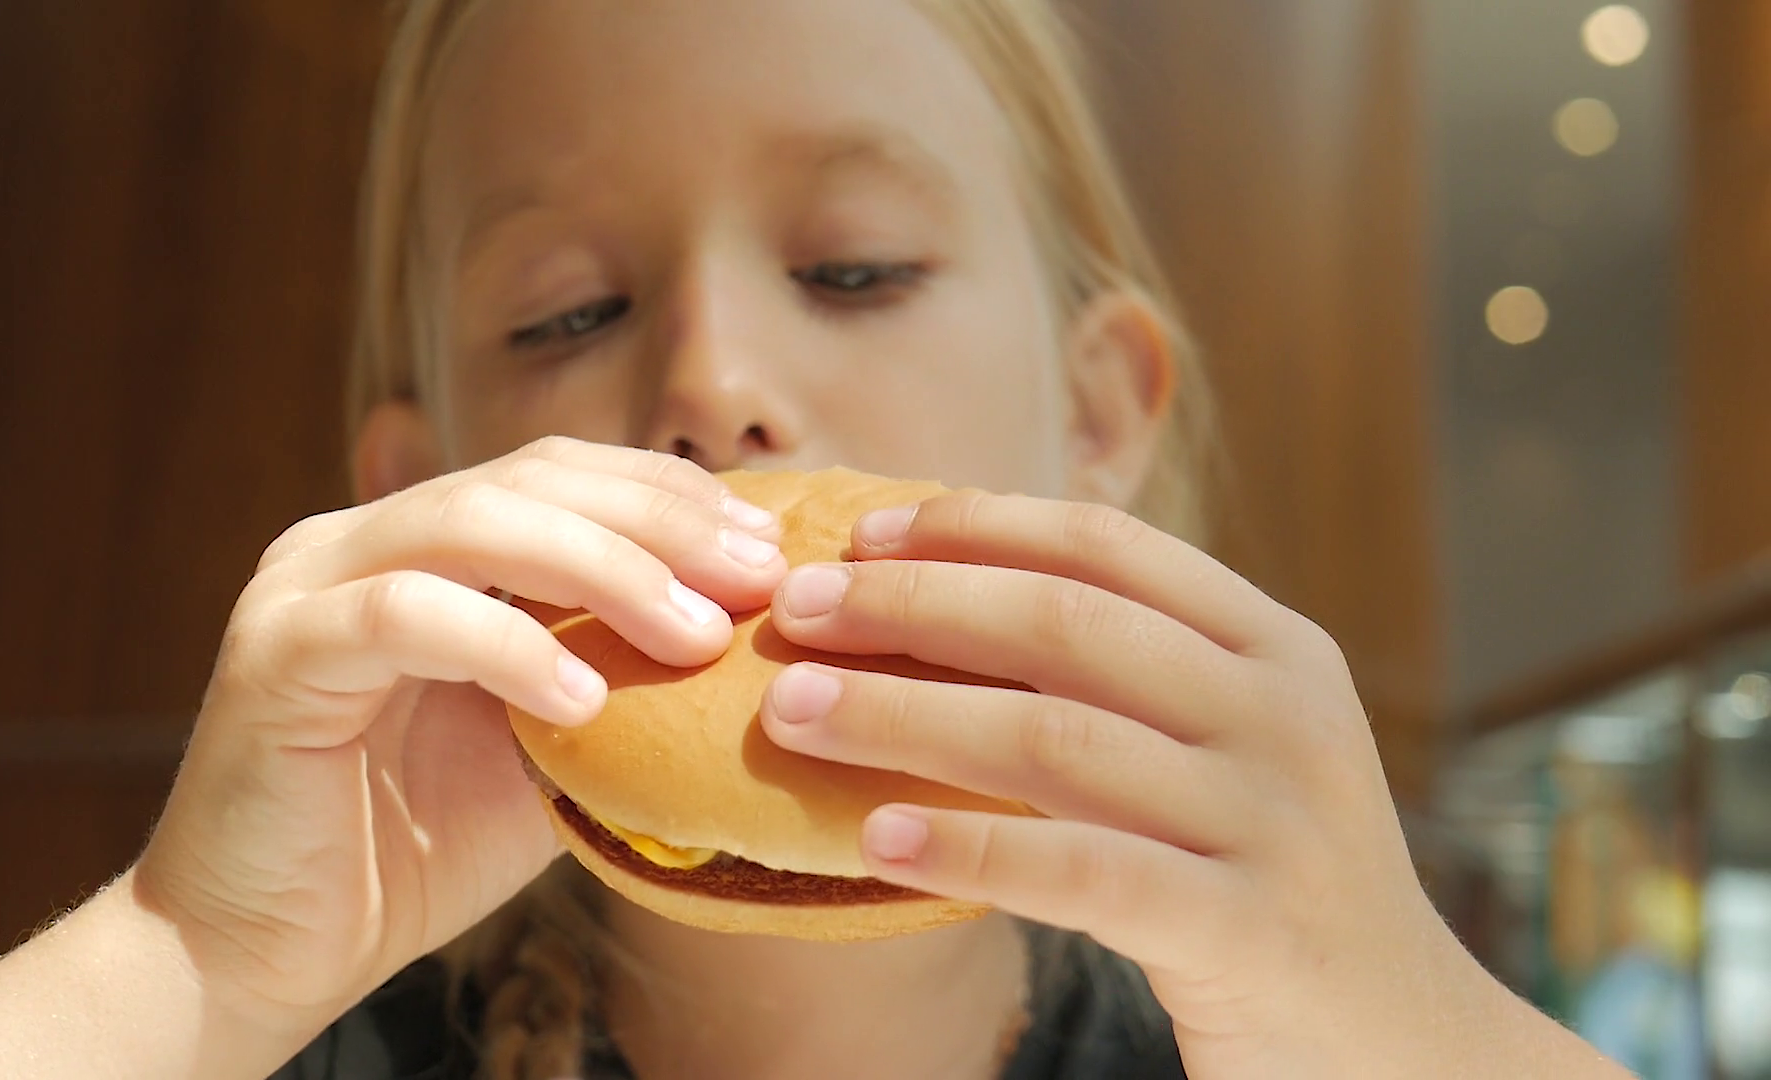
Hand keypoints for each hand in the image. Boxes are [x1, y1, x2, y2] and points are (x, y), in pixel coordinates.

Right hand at [136, 438, 786, 1032]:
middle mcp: (360, 540)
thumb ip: (610, 676)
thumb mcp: (544, 746)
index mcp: (423, 545)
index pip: (560, 474)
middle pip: (529, 478)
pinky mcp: (275, 653)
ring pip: (471, 524)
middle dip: (658, 522)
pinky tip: (584, 701)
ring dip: (604, 571)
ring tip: (694, 636)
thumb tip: (739, 638)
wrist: (271, 950)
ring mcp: (309, 585)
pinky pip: (405, 616)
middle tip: (754, 578)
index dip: (669, 496)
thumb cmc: (411, 850)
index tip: (767, 546)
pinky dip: (507, 647)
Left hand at [758, 492, 1622, 1078]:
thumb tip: (935, 606)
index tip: (864, 532)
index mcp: (1276, 649)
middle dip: (911, 605)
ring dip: (901, 716)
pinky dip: (967, 848)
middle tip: (797, 608)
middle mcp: (1281, 715)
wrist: (1409, 1046)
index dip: (976, 527)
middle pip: (1064, 626)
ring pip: (1051, 739)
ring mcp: (1270, 821)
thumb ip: (1129, 680)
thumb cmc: (1272, 878)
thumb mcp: (1230, 752)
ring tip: (790, 709)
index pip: (1107, 549)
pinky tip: (876, 839)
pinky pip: (1078, 872)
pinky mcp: (1245, 930)